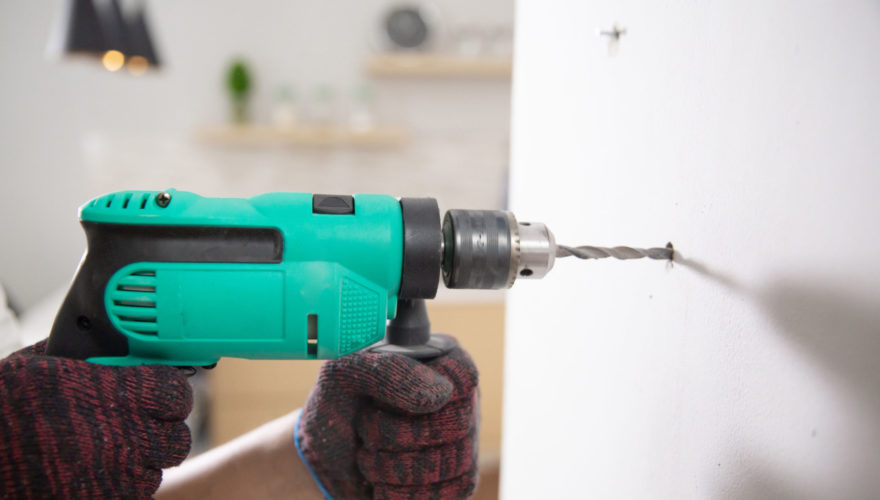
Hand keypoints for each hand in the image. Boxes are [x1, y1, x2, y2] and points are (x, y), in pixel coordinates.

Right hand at [0, 340, 192, 498]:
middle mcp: (117, 437)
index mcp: (107, 393)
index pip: (176, 392)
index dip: (169, 391)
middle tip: (140, 424)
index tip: (159, 390)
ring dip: (141, 461)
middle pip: (176, 438)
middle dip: (162, 430)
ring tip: (109, 449)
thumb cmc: (4, 404)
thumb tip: (126, 345)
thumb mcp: (42, 364)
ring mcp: (110, 478)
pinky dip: (121, 486)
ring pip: (155, 471)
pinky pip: (134, 496)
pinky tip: (95, 473)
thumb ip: (91, 355)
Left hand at [296, 336, 479, 498]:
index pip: (463, 374)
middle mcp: (460, 400)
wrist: (324, 456)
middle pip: (455, 423)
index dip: (428, 391)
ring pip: (450, 463)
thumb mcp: (345, 374)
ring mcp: (463, 442)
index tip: (390, 401)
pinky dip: (401, 492)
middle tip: (365, 429)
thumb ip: (388, 370)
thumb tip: (441, 393)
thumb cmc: (338, 404)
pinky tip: (381, 481)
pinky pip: (446, 494)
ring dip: (392, 466)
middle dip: (394, 433)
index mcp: (439, 362)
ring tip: (369, 455)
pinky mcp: (456, 480)